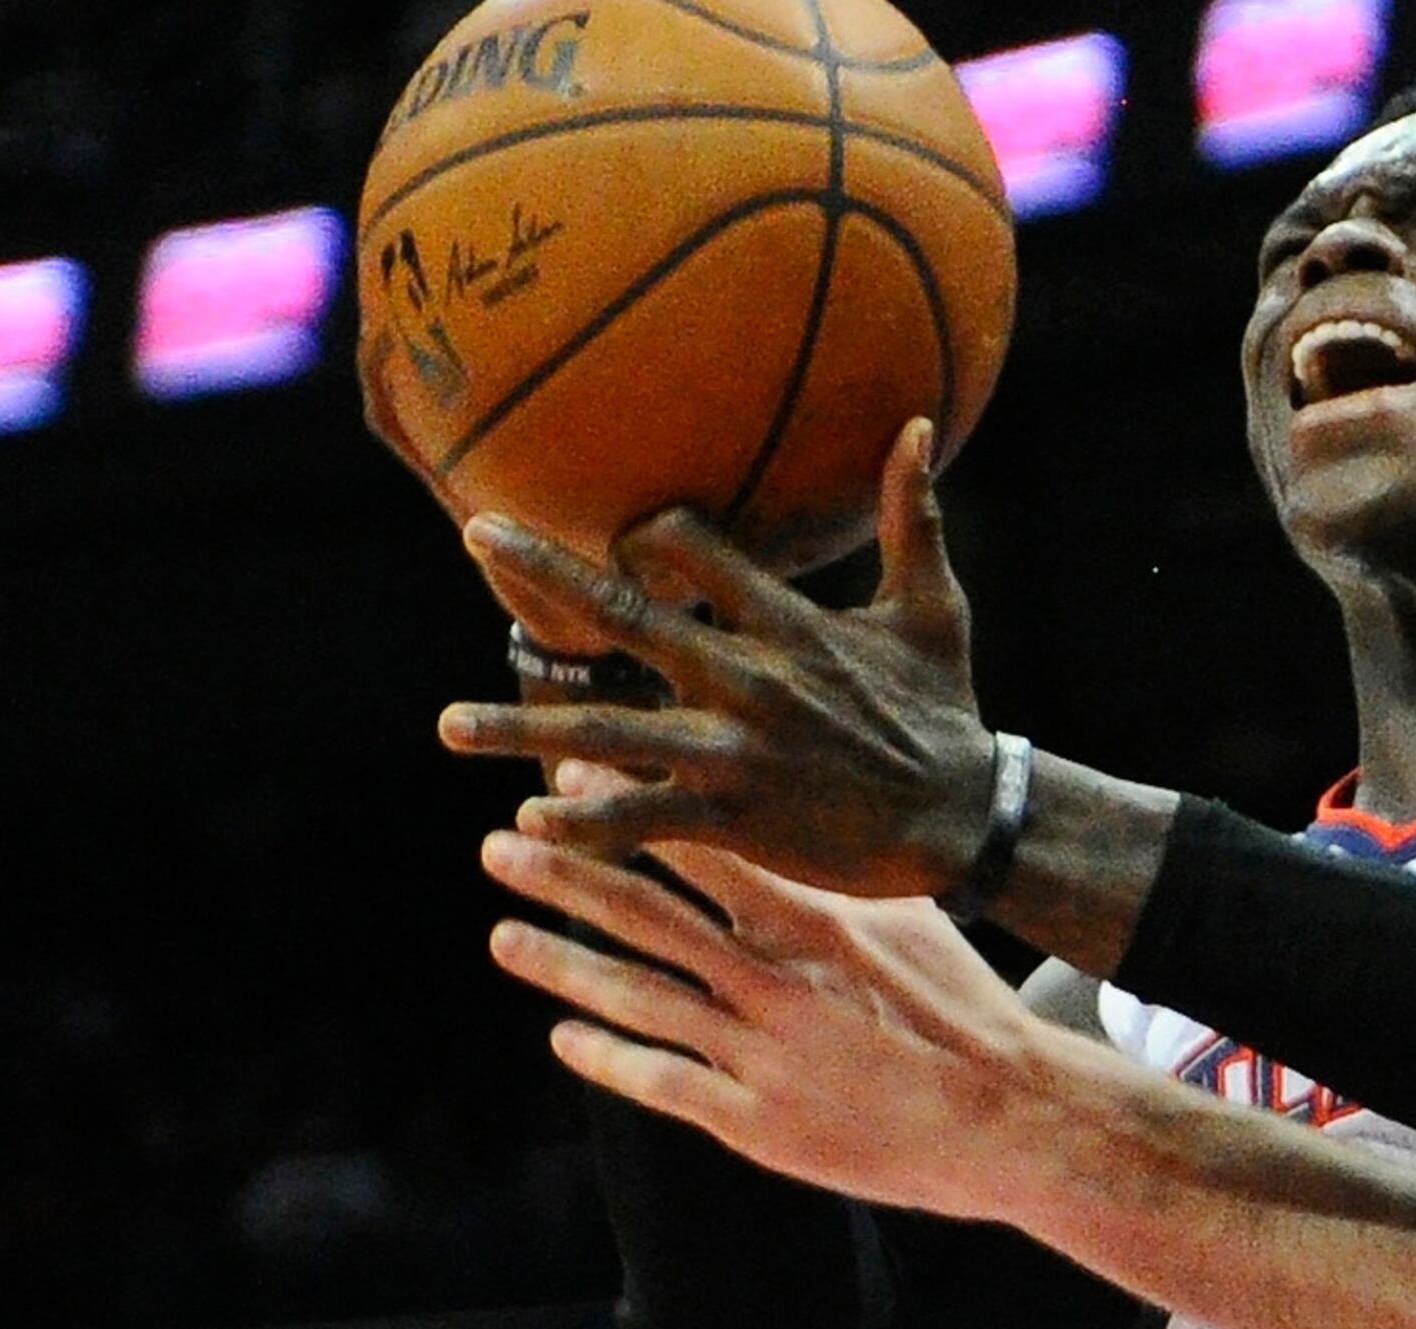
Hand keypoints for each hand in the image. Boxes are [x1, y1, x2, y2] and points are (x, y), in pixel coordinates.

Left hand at [439, 419, 1001, 897]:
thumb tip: (921, 422)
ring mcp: (733, 751)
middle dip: (544, 572)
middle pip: (625, 614)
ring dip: (521, 726)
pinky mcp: (734, 816)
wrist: (966, 820)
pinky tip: (530, 819)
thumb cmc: (948, 713)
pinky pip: (642, 817)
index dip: (652, 534)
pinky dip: (587, 819)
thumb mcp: (936, 610)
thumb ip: (913, 517)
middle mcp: (748, 679)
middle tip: (475, 530)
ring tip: (449, 725)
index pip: (696, 548)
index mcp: (789, 623)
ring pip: (607, 729)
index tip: (626, 538)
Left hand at [479, 827, 1077, 1218]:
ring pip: (639, 997)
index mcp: (816, 923)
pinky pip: (663, 1082)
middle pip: (649, 916)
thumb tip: (790, 830)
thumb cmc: (966, 1013)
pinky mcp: (759, 1122)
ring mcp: (762, 1054)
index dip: (628, 812)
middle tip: (502, 845)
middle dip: (567, 877)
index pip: (704, 849)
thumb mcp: (911, 924)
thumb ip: (838, 883)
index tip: (572, 781)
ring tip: (504, 935)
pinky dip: (607, 1057)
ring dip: (562, 962)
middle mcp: (777, 981)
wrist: (1009, 1116)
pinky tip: (564, 1037)